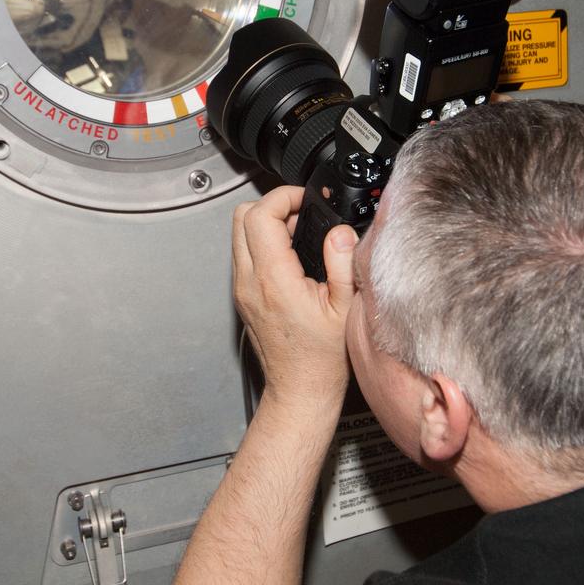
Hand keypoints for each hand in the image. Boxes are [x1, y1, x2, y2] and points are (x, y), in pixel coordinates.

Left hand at [231, 186, 356, 407]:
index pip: (260, 215)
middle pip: (241, 217)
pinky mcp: (243, 296)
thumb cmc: (321, 358)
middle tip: (302, 216)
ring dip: (267, 225)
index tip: (304, 201)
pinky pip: (244, 255)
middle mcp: (250, 281)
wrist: (300, 388)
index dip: (284, 197)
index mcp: (273, 279)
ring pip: (239, 235)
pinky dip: (264, 245)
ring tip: (299, 237)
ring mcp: (242, 289)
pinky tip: (291, 258)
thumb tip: (340, 232)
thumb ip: (342, 263)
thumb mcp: (344, 307)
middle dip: (273, 206)